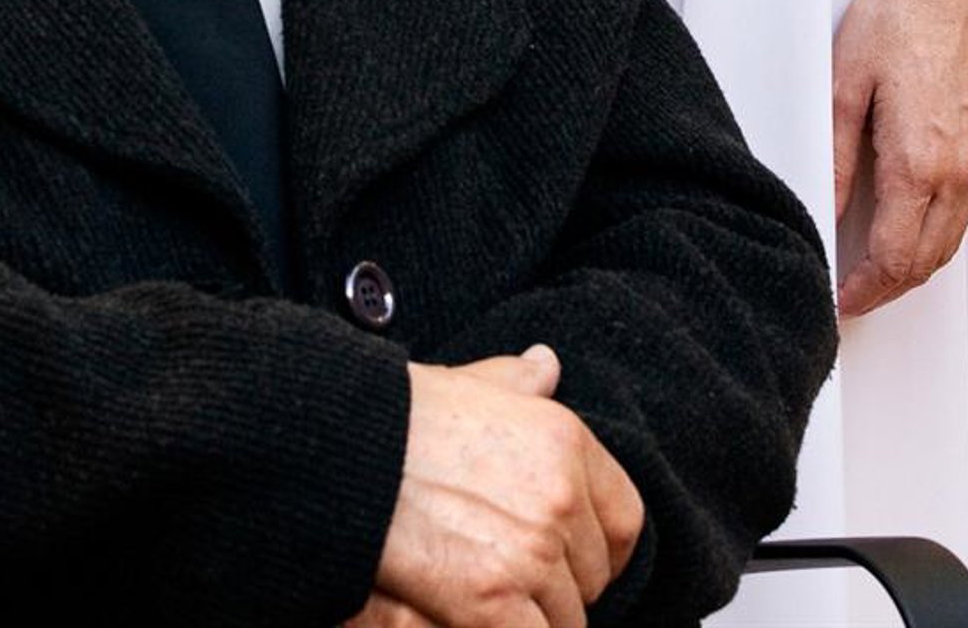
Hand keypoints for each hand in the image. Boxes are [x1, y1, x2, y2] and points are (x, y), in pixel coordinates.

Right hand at [360, 346, 643, 627]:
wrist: (342, 450)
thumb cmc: (399, 417)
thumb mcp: (469, 383)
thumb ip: (518, 383)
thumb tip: (547, 366)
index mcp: (565, 440)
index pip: (626, 520)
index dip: (602, 547)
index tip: (576, 559)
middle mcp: (560, 496)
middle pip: (593, 578)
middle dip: (560, 586)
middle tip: (515, 578)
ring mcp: (530, 551)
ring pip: (566, 621)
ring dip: (533, 618)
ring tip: (491, 597)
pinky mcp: (493, 601)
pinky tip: (480, 619)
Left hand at [832, 0, 967, 316]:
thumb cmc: (894, 19)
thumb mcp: (843, 85)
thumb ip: (836, 157)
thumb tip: (826, 209)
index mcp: (918, 163)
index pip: (893, 256)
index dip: (864, 289)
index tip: (840, 300)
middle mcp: (958, 170)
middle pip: (925, 260)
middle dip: (888, 288)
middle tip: (852, 297)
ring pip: (950, 240)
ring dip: (915, 266)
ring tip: (876, 273)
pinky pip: (965, 211)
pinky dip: (938, 235)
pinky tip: (912, 229)